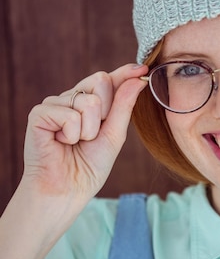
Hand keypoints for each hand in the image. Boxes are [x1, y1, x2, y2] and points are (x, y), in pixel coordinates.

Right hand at [22, 63, 147, 202]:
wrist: (67, 190)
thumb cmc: (89, 167)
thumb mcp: (114, 135)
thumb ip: (124, 106)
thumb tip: (138, 78)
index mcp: (90, 103)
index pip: (109, 80)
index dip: (124, 73)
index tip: (142, 68)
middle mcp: (71, 99)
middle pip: (101, 81)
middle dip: (107, 112)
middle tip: (93, 135)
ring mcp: (55, 104)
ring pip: (88, 101)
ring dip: (89, 130)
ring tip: (76, 143)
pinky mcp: (39, 114)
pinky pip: (69, 114)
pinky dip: (72, 134)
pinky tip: (61, 143)